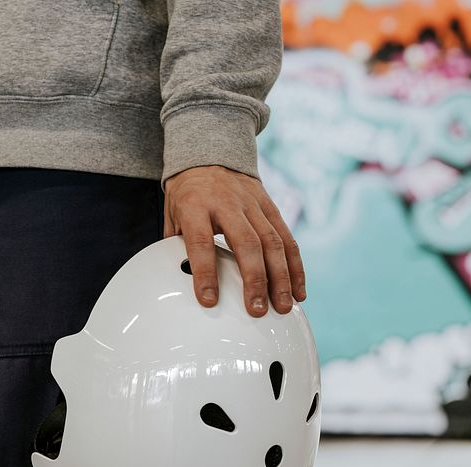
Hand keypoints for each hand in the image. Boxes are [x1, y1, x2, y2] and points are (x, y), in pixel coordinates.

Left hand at [164, 165, 304, 316]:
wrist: (210, 153)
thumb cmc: (188, 194)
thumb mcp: (172, 215)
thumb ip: (176, 245)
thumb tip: (177, 281)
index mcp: (196, 205)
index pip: (201, 242)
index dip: (206, 273)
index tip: (209, 300)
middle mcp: (228, 203)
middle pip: (246, 244)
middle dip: (255, 280)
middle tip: (257, 310)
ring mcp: (253, 204)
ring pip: (273, 242)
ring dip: (281, 278)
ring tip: (284, 306)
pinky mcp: (271, 206)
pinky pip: (287, 238)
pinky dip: (295, 266)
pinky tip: (298, 290)